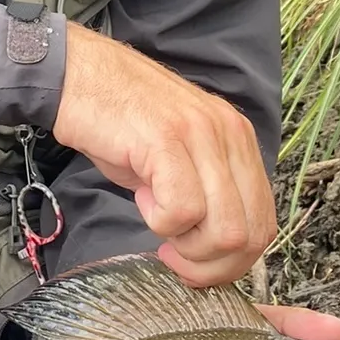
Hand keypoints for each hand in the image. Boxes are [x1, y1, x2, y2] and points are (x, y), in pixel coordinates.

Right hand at [50, 24, 277, 286]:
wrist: (76, 74)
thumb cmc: (119, 120)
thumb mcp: (178, 155)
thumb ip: (205, 192)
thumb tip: (211, 248)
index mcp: (239, 140)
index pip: (264, 223)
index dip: (231, 260)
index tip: (192, 262)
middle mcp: (230, 135)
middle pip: (251, 234)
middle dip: (209, 265)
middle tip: (171, 254)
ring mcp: (201, 136)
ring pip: (225, 230)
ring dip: (186, 245)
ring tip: (155, 219)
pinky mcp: (167, 140)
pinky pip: (182, 210)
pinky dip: (160, 222)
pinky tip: (141, 197)